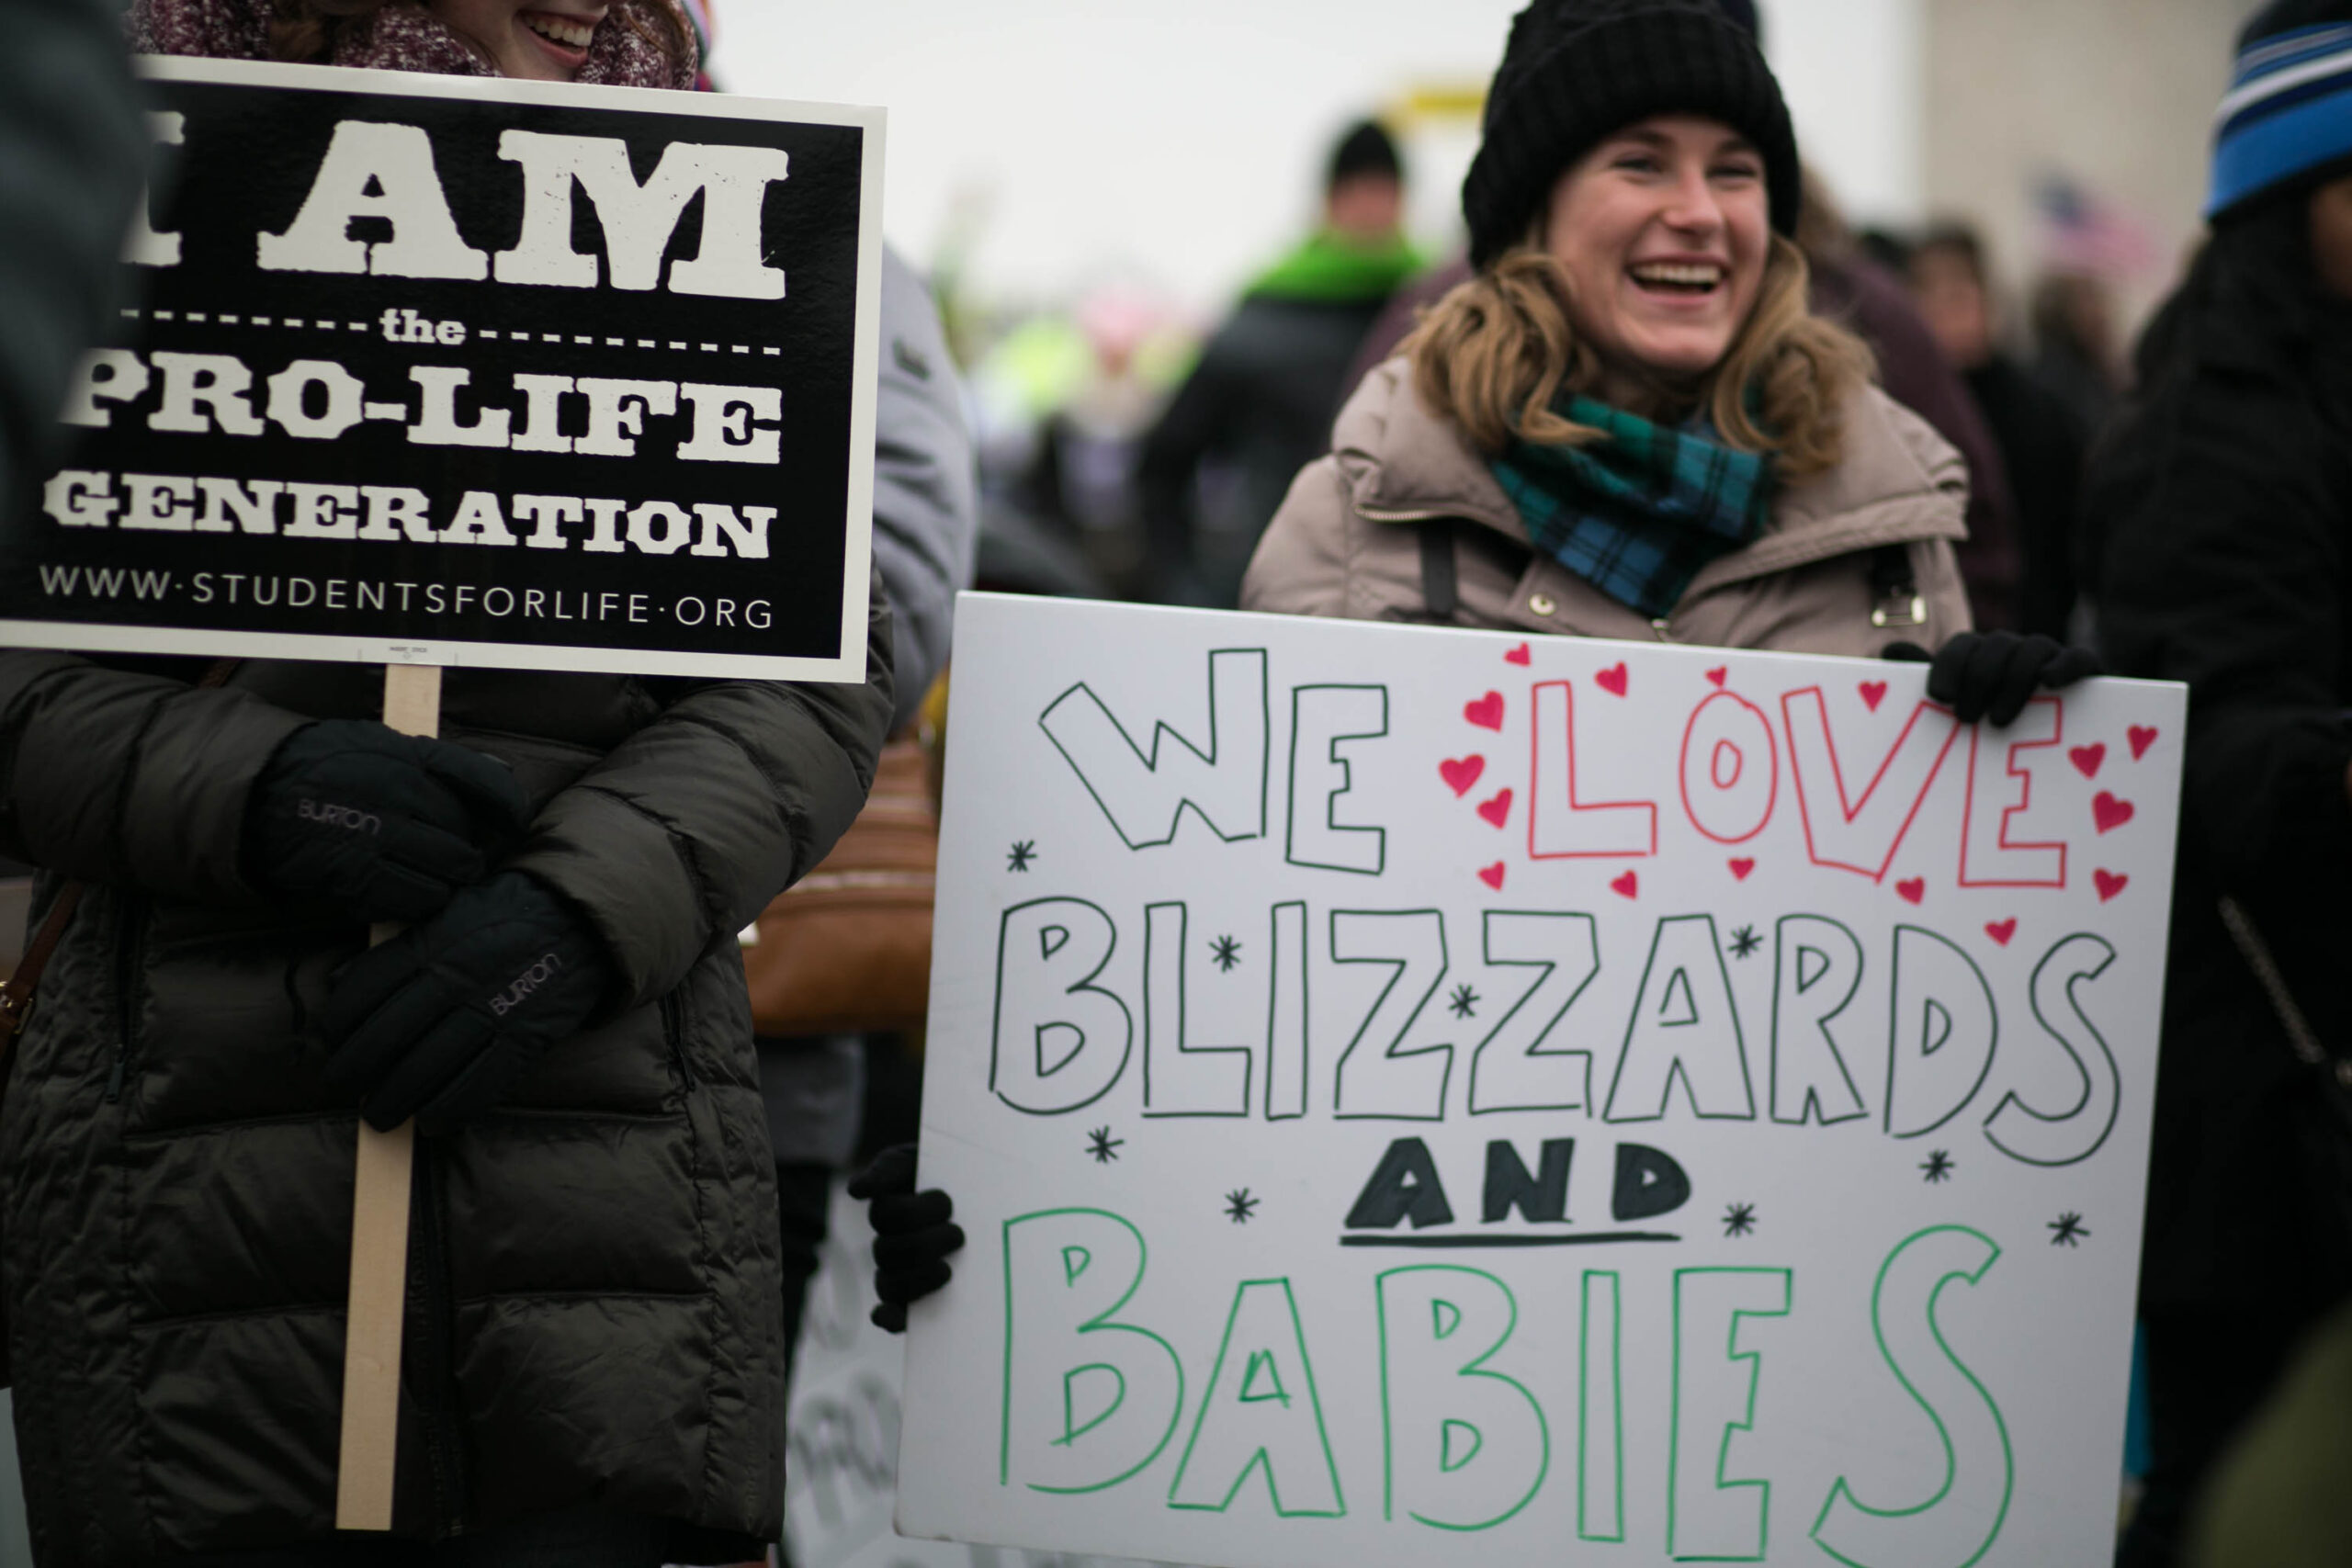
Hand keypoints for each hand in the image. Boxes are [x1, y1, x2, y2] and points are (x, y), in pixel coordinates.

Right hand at [246, 720, 530, 922]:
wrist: (257, 794)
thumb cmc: (320, 766)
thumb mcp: (378, 742)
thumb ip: (431, 761)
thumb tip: (496, 774)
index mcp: (408, 757)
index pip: (481, 780)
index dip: (508, 805)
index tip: (515, 822)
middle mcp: (402, 795)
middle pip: (464, 834)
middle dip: (467, 852)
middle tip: (458, 860)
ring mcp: (382, 837)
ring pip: (449, 872)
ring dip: (448, 882)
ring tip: (436, 881)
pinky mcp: (360, 876)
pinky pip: (415, 900)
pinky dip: (419, 902)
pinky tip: (408, 895)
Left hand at [319, 871, 608, 1133]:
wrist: (581, 920)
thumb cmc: (506, 916)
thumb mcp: (446, 913)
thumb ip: (397, 947)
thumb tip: (338, 980)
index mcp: (432, 944)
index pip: (364, 990)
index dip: (336, 1026)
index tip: (328, 1045)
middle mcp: (455, 978)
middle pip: (386, 1037)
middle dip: (355, 1072)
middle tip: (344, 1090)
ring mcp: (490, 1010)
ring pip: (426, 1068)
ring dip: (395, 1100)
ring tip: (381, 1116)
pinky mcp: (523, 1038)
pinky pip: (478, 1084)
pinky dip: (449, 1109)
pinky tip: (431, 1122)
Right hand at [848, 1143, 963, 1332]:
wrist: (987, 1196)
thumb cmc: (951, 1176)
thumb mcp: (920, 1160)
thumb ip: (889, 1168)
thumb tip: (855, 1190)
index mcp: (889, 1211)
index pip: (886, 1216)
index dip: (916, 1212)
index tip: (948, 1204)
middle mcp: (890, 1244)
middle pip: (889, 1251)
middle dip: (927, 1243)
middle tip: (959, 1234)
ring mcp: (900, 1273)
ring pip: (889, 1284)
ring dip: (917, 1279)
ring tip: (948, 1271)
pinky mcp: (915, 1300)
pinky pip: (892, 1314)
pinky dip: (887, 1317)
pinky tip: (887, 1317)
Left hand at [1883, 632, 2100, 725]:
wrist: (2050, 758)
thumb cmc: (1987, 729)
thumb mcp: (1955, 708)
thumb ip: (1923, 680)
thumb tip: (1888, 651)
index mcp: (1981, 655)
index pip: (1961, 645)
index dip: (1947, 666)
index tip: (1937, 697)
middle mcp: (2014, 650)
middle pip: (1995, 645)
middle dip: (1977, 679)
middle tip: (1965, 719)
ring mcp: (2050, 658)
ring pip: (2032, 648)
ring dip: (2013, 680)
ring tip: (1996, 721)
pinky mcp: (2086, 674)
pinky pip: (2080, 657)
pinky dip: (2065, 664)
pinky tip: (2050, 682)